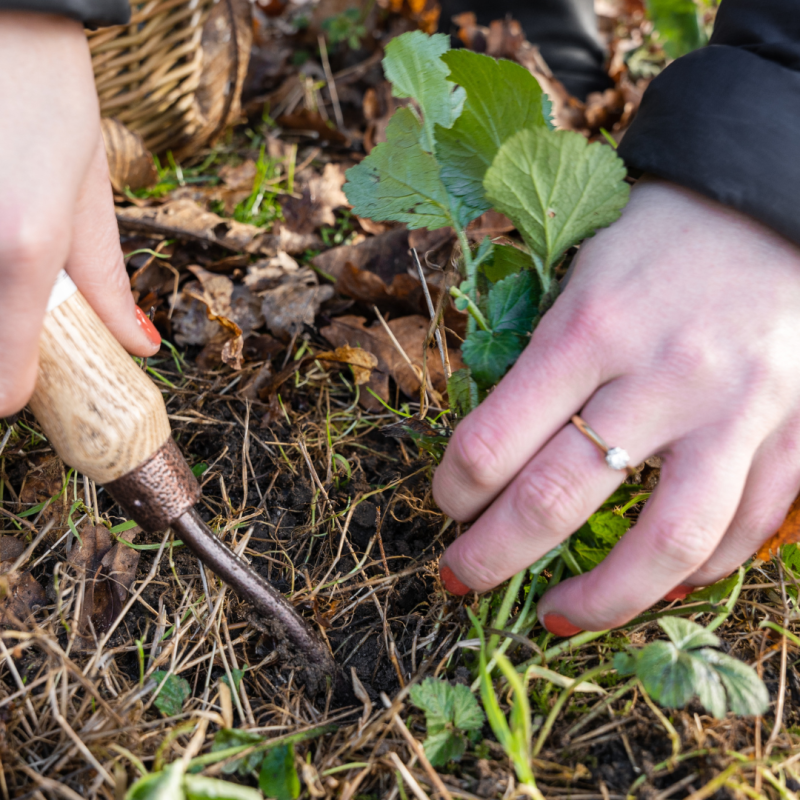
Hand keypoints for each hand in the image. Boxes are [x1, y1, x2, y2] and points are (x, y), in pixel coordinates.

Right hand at [0, 12, 159, 417]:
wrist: (0, 25)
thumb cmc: (49, 105)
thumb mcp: (89, 202)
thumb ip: (108, 288)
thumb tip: (139, 346)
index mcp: (25, 249)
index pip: (1, 383)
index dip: (14, 396)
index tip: (29, 385)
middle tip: (20, 317)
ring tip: (12, 256)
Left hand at [434, 177, 799, 632]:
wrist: (779, 197)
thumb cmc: (662, 235)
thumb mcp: (581, 276)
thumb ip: (542, 361)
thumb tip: (498, 449)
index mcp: (589, 329)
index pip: (492, 440)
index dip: (454, 489)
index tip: (446, 503)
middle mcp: (662, 376)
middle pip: (556, 501)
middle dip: (491, 558)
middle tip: (458, 581)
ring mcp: (739, 411)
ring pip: (664, 542)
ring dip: (598, 601)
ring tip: (555, 617)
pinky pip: (742, 530)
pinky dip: (693, 571)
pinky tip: (655, 582)